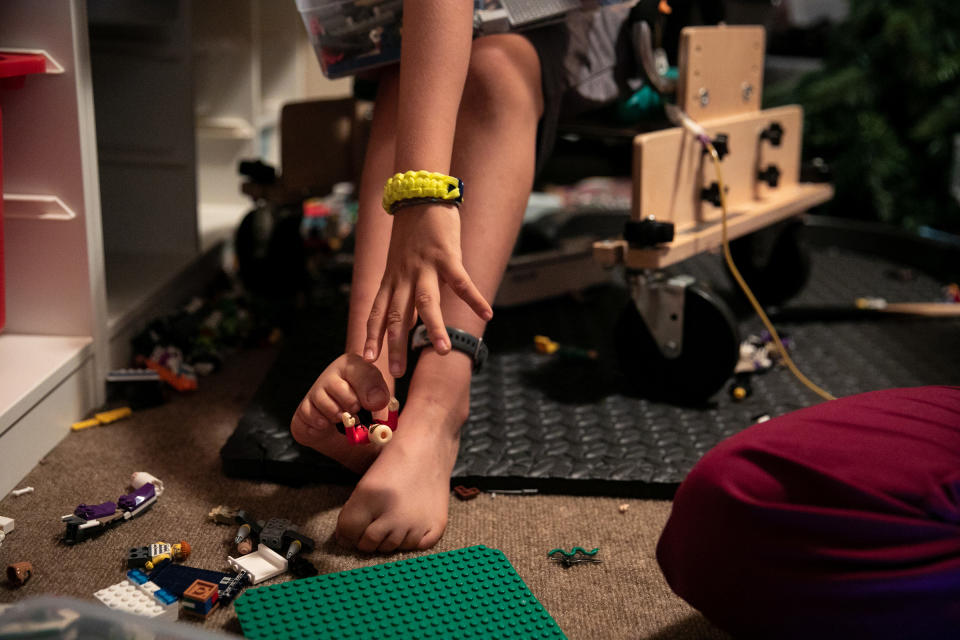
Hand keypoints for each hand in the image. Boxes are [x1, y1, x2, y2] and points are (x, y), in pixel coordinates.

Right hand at [290, 354, 390, 447]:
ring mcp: (316, 389)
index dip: (368, 389)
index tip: (374, 404)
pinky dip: (325, 425)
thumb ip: (380, 396)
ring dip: (340, 418)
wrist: (342, 425)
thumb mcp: (378, 398)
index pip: (361, 370)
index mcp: (353, 365)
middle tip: (356, 410)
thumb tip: (376, 401)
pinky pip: (315, 419)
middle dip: (353, 407)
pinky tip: (329, 422)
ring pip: (329, 407)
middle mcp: (332, 373)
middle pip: (342, 391)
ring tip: (343, 416)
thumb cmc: (362, 408)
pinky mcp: (305, 407)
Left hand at [363, 203, 491, 376]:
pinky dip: (474, 298)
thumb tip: (408, 315)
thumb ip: (402, 288)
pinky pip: (461, 282)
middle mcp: (404, 277)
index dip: (371, 336)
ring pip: (427, 303)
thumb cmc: (411, 233)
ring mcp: (425, 267)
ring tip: (441, 351)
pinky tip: (487, 314)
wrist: (419, 196)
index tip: (368, 360)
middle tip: (397, 373)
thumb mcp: (398, 262)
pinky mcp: (447, 256)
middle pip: (397, 316)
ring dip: (433, 328)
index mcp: (392, 280)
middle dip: (396, 345)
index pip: (376, 313)